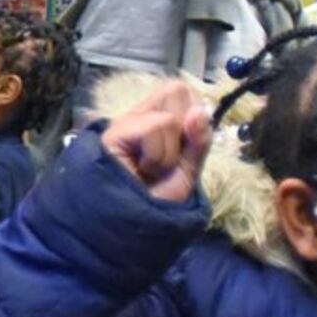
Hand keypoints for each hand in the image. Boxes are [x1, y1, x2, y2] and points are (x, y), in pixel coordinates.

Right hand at [99, 77, 214, 202]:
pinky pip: (155, 126)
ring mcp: (127, 122)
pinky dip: (158, 155)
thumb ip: (199, 141)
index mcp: (159, 119)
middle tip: (167, 158)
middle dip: (183, 129)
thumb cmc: (155, 202)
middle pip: (176, 89)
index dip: (194, 117)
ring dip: (170, 151)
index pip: (186, 93)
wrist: (130, 227)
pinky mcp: (116, 131)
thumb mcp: (189, 170)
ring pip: (170, 113)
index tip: (184, 148)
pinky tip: (141, 169)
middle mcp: (142, 115)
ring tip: (151, 169)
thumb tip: (200, 110)